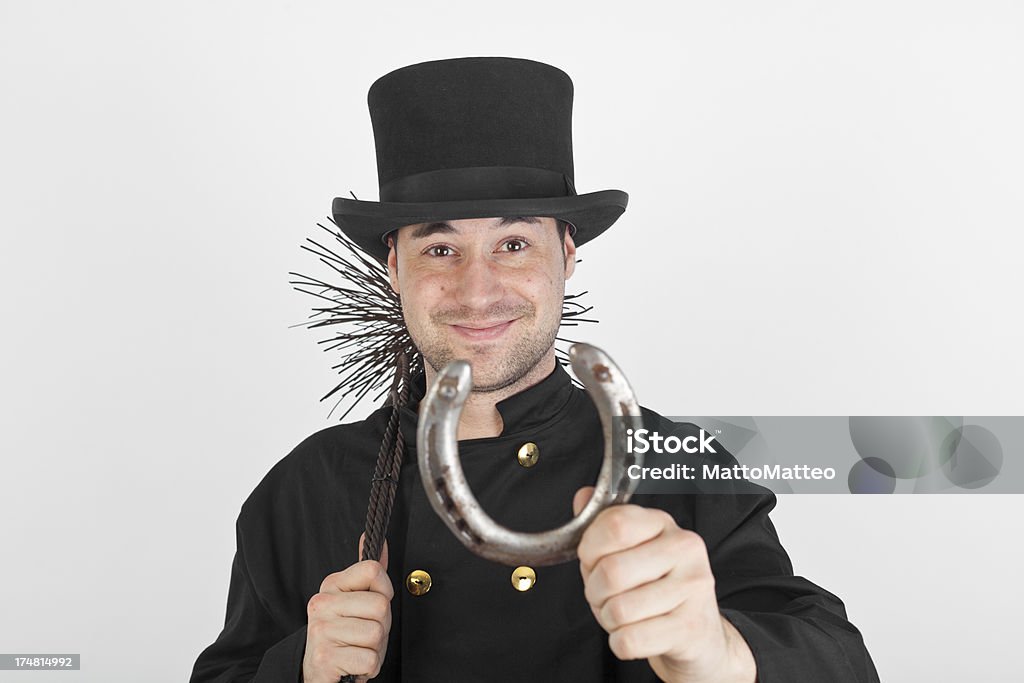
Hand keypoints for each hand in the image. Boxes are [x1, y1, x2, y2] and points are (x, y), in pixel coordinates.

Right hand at [301, 534, 393, 682]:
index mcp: (332, 585)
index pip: (373, 569)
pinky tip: (353, 663)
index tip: (373, 603)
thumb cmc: (344, 633)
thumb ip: (368, 573)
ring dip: (375, 648)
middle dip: (382, 625)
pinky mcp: (325, 658)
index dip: (385, 590)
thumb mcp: (355, 600)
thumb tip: (379, 541)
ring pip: (377, 634)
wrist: (316, 670)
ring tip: (358, 648)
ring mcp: (321, 630)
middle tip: (364, 633)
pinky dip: (369, 667)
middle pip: (381, 606)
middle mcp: (322, 604)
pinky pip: (370, 660)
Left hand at [572, 487, 755, 682]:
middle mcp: (684, 549)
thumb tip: (582, 497)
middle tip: (605, 597)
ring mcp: (692, 588)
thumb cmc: (655, 590)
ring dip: (608, 620)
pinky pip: (630, 640)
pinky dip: (620, 643)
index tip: (592, 562)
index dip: (589, 550)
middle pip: (610, 571)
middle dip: (594, 593)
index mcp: (663, 524)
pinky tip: (636, 635)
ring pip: (618, 609)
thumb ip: (603, 526)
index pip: (613, 525)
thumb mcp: (628, 552)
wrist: (697, 635)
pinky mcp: (691, 627)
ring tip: (623, 616)